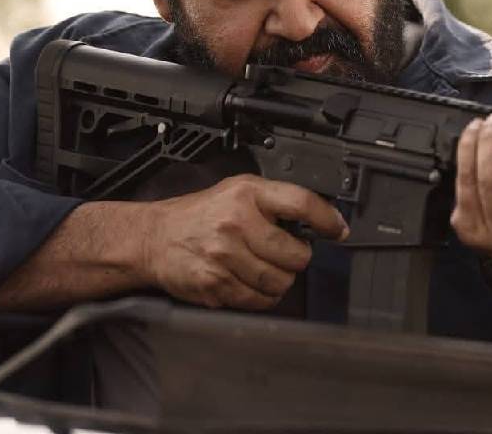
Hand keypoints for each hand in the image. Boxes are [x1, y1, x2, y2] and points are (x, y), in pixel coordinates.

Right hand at [143, 174, 347, 309]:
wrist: (153, 238)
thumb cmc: (200, 215)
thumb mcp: (237, 191)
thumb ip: (274, 202)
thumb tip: (320, 220)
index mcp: (247, 193)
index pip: (301, 203)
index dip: (326, 219)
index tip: (338, 230)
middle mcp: (236, 222)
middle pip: (295, 254)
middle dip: (297, 259)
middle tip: (285, 254)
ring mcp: (225, 256)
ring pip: (280, 282)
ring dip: (280, 281)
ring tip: (265, 269)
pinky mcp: (215, 284)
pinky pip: (258, 301)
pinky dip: (262, 297)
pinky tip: (250, 283)